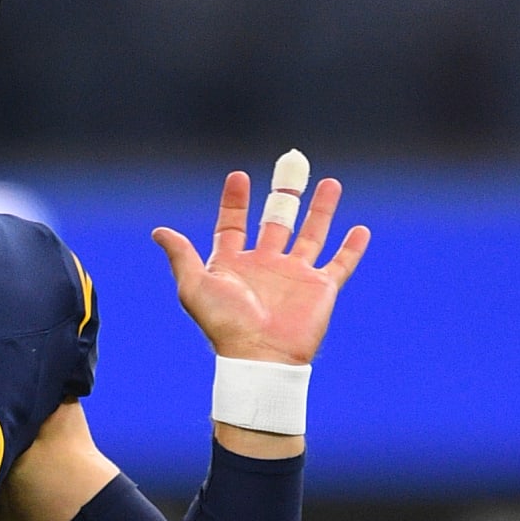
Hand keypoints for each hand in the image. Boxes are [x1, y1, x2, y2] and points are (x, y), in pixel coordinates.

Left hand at [152, 169, 368, 364]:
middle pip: (277, 220)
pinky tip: (360, 229)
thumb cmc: (224, 324)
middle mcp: (265, 265)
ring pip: (312, 233)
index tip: (238, 176)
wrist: (259, 356)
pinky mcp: (320, 288)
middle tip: (292, 164)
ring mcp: (294, 275)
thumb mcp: (194, 286)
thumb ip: (181, 255)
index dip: (235, 201)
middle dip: (285, 193)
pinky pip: (340, 263)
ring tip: (330, 182)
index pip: (233, 224)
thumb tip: (158, 231)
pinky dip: (352, 247)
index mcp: (233, 263)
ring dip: (322, 209)